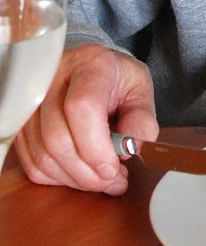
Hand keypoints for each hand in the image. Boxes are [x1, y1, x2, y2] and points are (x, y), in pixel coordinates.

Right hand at [14, 43, 157, 195]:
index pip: (81, 106)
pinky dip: (59, 177)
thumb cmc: (118, 81)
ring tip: (102, 179)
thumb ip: (142, 119)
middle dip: (87, 171)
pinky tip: (81, 173)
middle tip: (113, 180)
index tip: (113, 167)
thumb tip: (128, 149)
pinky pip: (33, 163)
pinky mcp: (23, 124)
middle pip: (57, 138)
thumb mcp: (141, 91)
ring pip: (43, 155)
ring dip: (76, 178)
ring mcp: (33, 102)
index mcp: (91, 65)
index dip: (95, 146)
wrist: (94, 70)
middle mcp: (54, 80)